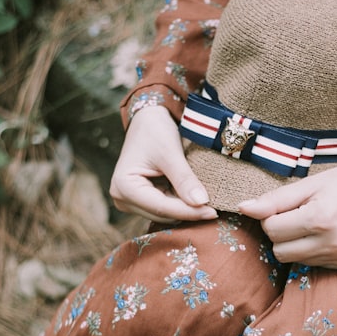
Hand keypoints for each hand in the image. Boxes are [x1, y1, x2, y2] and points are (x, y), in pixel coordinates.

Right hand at [109, 106, 217, 222]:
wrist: (147, 121)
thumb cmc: (155, 131)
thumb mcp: (170, 153)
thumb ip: (184, 179)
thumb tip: (202, 203)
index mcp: (124, 186)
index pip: (161, 207)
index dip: (188, 212)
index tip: (212, 212)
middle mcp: (122, 198)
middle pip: (162, 214)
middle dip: (187, 212)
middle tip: (214, 209)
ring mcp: (130, 201)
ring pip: (164, 215)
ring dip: (185, 210)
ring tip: (206, 204)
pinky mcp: (140, 201)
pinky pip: (164, 209)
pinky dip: (180, 205)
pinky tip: (194, 199)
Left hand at [236, 142, 336, 269]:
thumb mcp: (312, 184)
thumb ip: (276, 200)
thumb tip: (243, 209)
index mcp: (320, 218)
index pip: (272, 230)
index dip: (274, 217)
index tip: (291, 206)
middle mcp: (333, 243)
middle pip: (280, 252)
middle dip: (283, 235)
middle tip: (301, 216)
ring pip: (298, 261)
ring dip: (300, 244)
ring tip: (319, 224)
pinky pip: (319, 265)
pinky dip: (319, 251)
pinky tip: (334, 235)